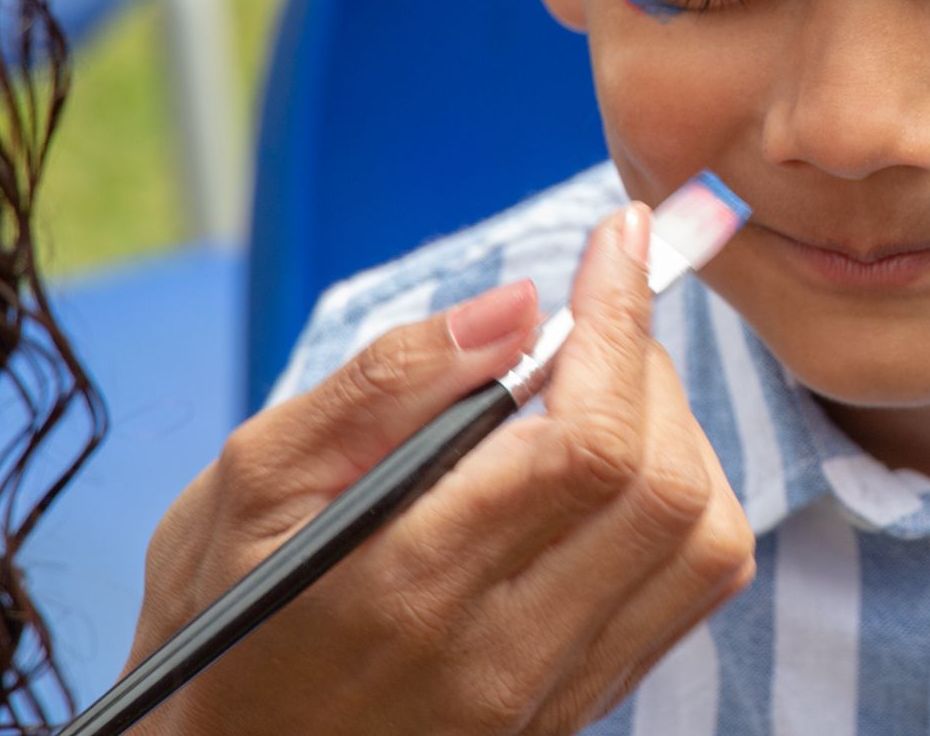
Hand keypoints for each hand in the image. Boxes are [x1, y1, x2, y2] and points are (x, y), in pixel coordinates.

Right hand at [129, 204, 754, 734]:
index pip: (585, 439)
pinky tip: (618, 469)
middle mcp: (501, 650)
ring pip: (703, 541)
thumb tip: (518, 303)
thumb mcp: (253, 485)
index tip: (619, 241)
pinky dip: (685, 504)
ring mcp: (552, 692)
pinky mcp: (583, 708)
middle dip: (647, 366)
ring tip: (601, 394)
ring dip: (678, 434)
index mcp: (409, 579)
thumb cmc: (225, 623)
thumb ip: (385, 383)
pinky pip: (693, 594)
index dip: (620, 321)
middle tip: (591, 322)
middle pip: (664, 484)